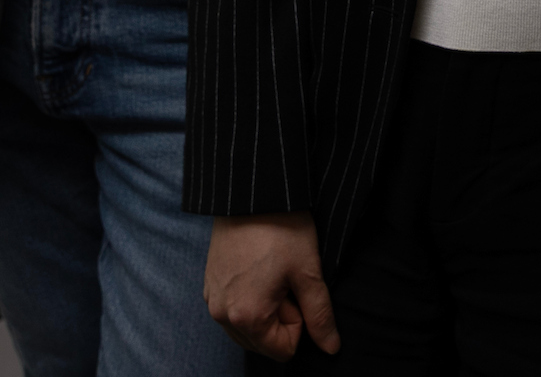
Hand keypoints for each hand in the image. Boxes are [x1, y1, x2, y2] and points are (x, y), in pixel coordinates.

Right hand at [207, 212, 339, 361]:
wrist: (252, 192)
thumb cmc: (282, 229)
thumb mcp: (308, 272)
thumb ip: (320, 316)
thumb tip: (331, 348)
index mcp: (246, 317)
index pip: (284, 349)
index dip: (300, 320)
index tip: (296, 286)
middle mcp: (221, 315)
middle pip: (264, 341)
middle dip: (281, 316)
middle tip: (285, 277)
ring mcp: (212, 300)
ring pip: (248, 327)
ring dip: (266, 307)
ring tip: (272, 271)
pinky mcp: (209, 285)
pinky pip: (233, 310)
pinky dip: (249, 298)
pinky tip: (258, 267)